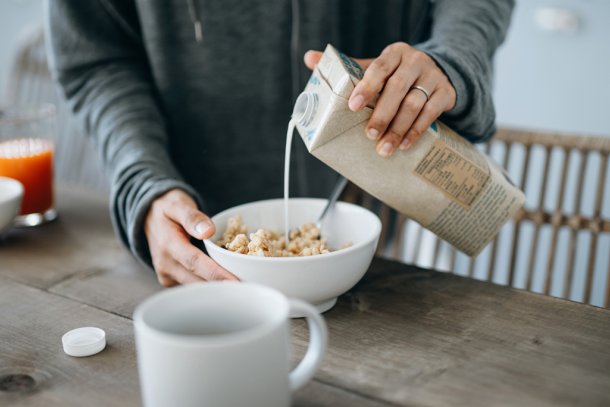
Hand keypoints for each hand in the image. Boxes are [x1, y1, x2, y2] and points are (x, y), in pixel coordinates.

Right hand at [144, 189, 238, 285]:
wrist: (148, 216)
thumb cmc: (167, 208)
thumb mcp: (178, 204)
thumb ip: (192, 217)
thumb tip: (208, 231)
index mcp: (167, 244)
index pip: (194, 263)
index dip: (216, 274)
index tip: (236, 283)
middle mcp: (165, 264)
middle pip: (198, 281)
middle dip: (223, 286)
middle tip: (250, 288)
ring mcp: (167, 275)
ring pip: (196, 287)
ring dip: (218, 287)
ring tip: (243, 286)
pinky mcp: (170, 280)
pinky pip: (193, 285)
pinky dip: (210, 285)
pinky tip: (227, 282)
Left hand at [304, 42, 455, 155]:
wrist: (437, 72)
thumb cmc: (397, 74)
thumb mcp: (376, 67)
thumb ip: (347, 67)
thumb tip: (309, 59)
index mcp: (394, 53)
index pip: (379, 67)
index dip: (366, 87)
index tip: (353, 106)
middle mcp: (415, 62)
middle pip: (397, 89)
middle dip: (382, 115)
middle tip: (369, 135)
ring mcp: (432, 77)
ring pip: (414, 104)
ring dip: (398, 129)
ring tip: (384, 149)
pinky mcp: (446, 93)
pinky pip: (431, 114)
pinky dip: (416, 131)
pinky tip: (405, 145)